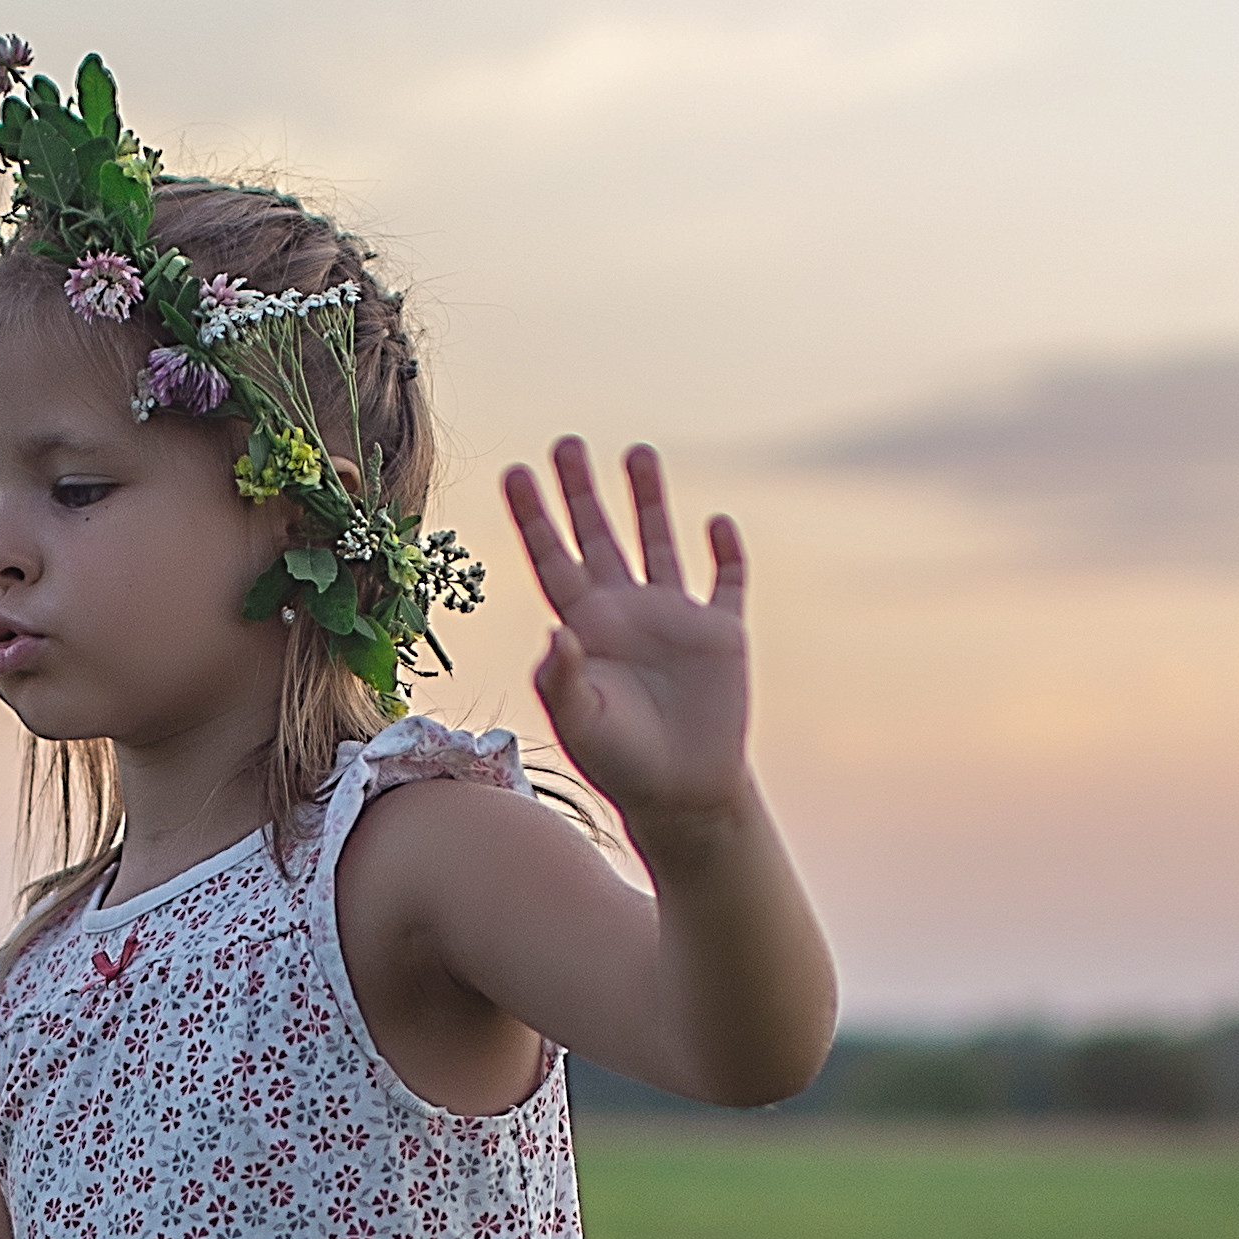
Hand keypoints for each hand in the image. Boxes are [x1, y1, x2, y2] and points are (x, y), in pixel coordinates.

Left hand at [502, 439, 750, 839]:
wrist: (682, 795)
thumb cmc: (620, 763)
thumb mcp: (581, 723)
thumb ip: (561, 680)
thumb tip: (555, 634)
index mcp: (583, 627)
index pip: (551, 559)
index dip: (533, 518)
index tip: (513, 472)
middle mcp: (624, 612)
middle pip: (597, 537)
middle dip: (580, 491)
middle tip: (565, 442)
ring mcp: (673, 618)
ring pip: (658, 543)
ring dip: (648, 500)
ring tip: (637, 451)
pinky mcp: (720, 634)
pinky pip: (726, 582)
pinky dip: (724, 553)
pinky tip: (717, 524)